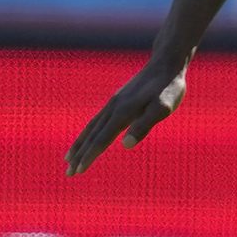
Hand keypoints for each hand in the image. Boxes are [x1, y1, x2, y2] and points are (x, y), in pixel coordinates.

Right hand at [66, 55, 189, 175]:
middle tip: (69, 173)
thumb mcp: (163, 108)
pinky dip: (87, 132)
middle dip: (79, 155)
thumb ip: (144, 125)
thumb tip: (125, 145)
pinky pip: (97, 120)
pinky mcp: (117, 100)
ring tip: (68, 158)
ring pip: (91, 128)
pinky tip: (87, 138)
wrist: (166, 64)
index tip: (78, 170)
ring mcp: (113, 103)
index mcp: (123, 112)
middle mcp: (113, 108)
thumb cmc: (168, 88)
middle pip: (91, 136)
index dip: (90, 156)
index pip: (101, 139)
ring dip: (79, 144)